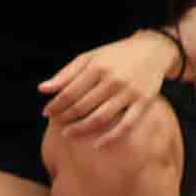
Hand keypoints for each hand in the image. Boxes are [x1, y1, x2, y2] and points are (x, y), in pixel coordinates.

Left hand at [37, 31, 171, 139]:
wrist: (153, 50)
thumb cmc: (115, 56)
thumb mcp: (89, 57)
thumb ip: (66, 74)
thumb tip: (42, 89)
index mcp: (97, 67)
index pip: (69, 93)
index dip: (55, 106)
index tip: (46, 113)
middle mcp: (113, 80)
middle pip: (82, 107)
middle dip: (65, 117)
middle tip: (56, 123)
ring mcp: (129, 92)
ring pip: (100, 118)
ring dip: (80, 129)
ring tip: (68, 133)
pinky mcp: (144, 102)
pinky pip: (126, 125)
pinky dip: (110, 137)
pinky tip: (96, 145)